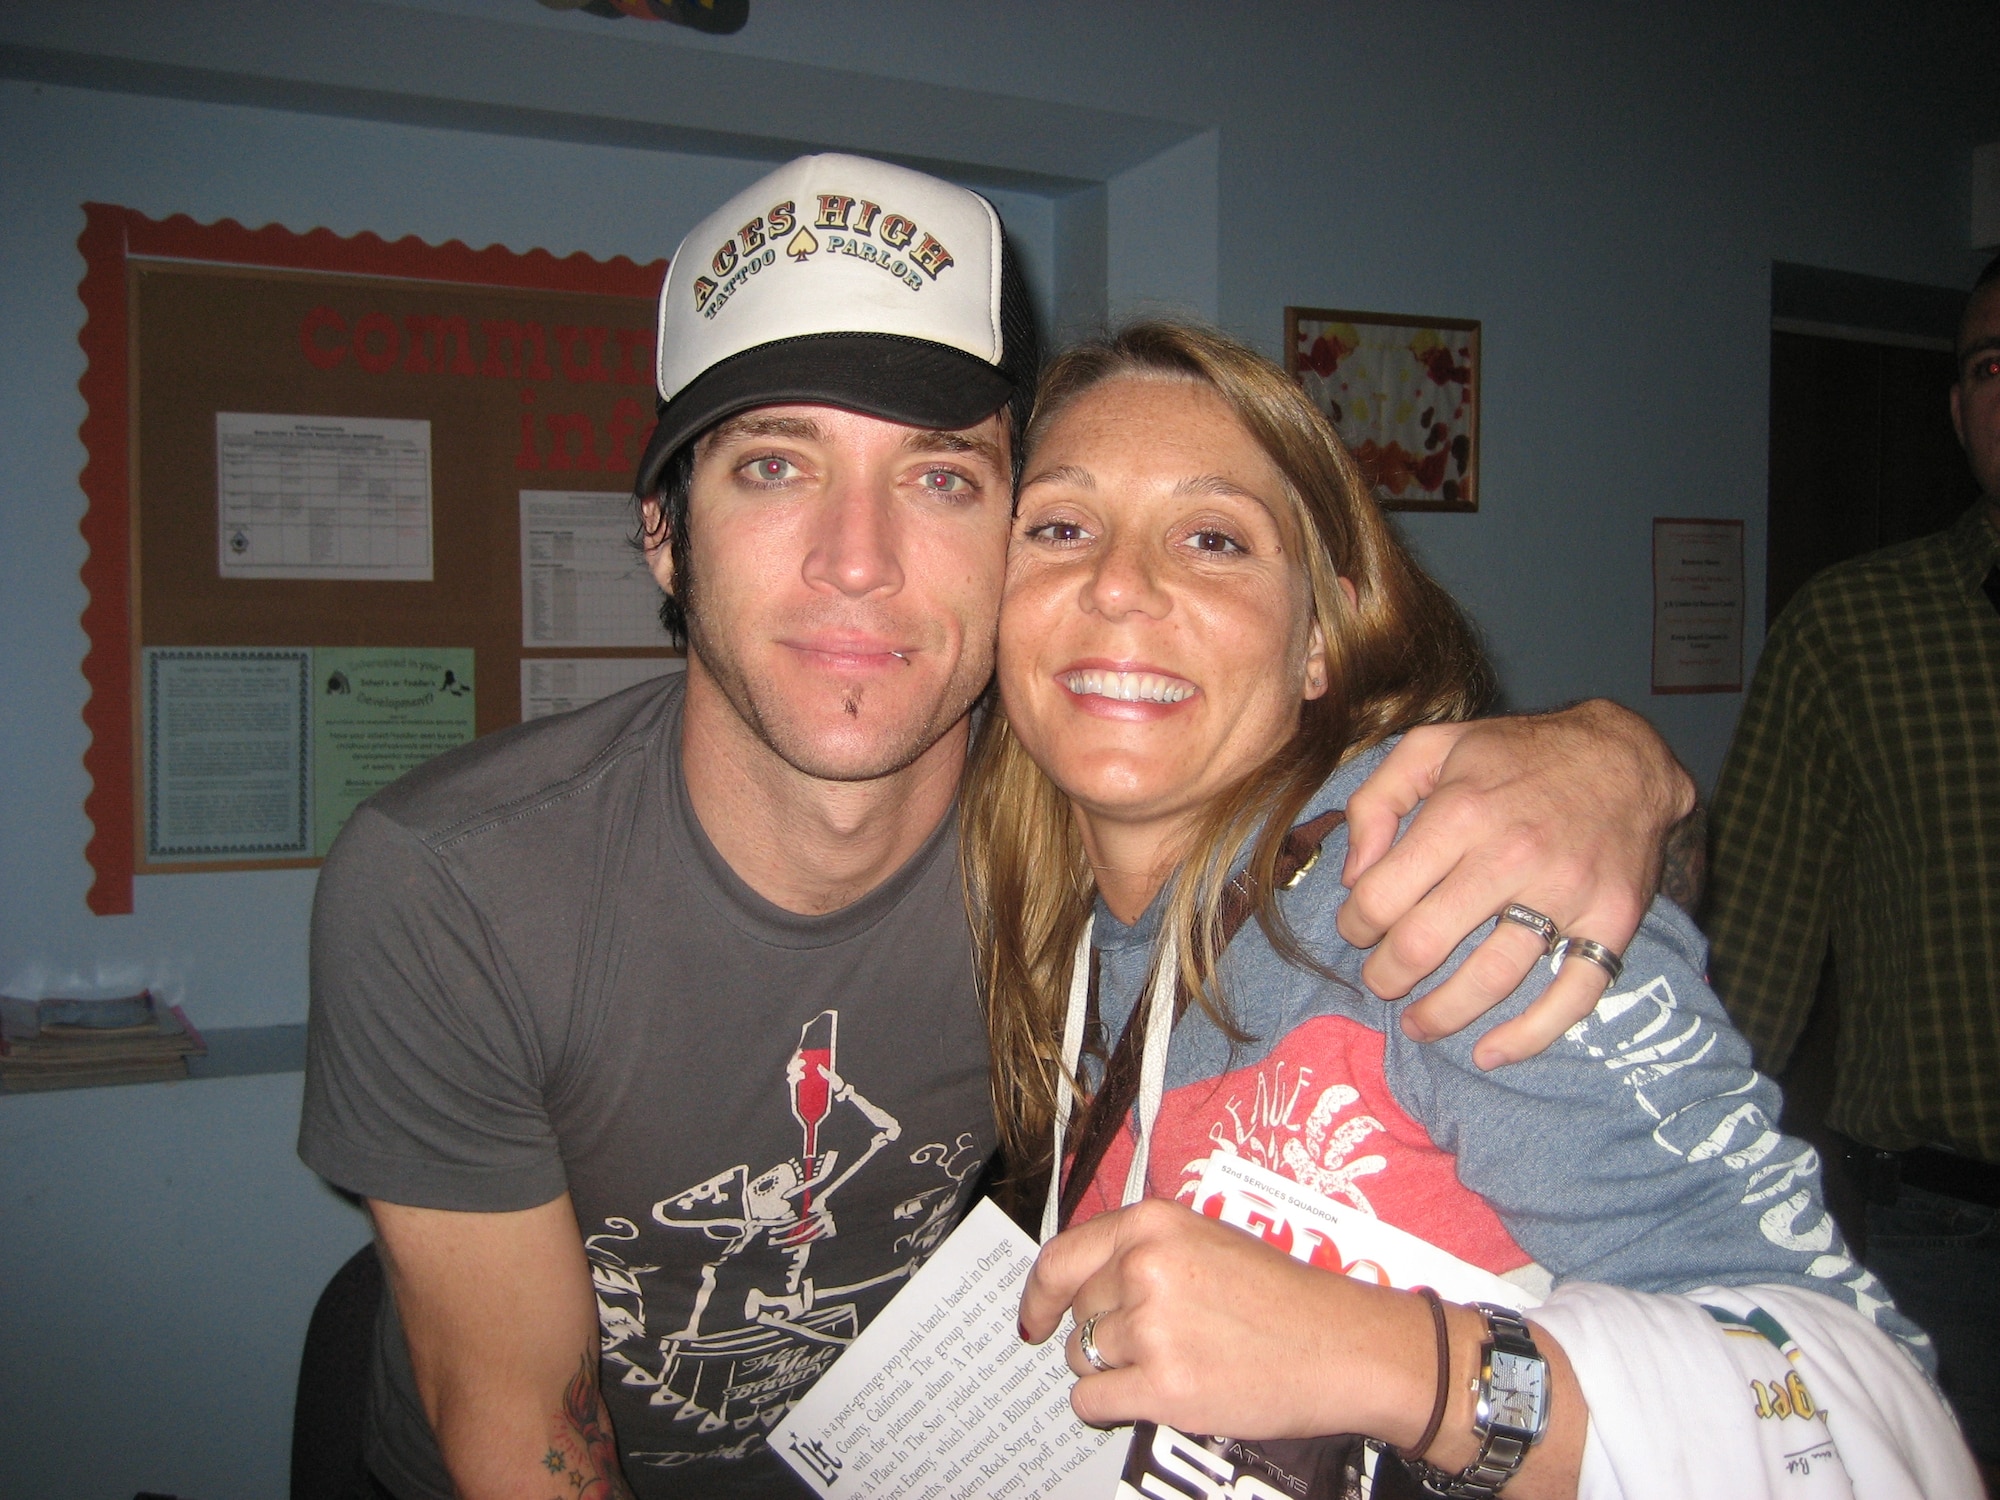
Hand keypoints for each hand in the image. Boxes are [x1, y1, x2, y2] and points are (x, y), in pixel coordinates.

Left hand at [1016, 1197, 1441, 1444]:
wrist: (1344, 1345)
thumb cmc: (1282, 1296)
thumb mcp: (1206, 1241)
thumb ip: (1140, 1254)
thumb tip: (1075, 1290)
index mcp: (1152, 1224)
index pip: (1060, 1258)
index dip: (1040, 1294)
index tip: (1034, 1317)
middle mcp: (1144, 1268)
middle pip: (1077, 1315)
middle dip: (1101, 1337)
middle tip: (1154, 1346)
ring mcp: (1151, 1328)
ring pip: (1084, 1359)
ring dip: (1116, 1371)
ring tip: (1176, 1363)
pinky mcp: (1163, 1387)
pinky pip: (1093, 1401)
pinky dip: (1112, 1407)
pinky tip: (1158, 1396)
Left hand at [1338, 702, 1694, 1067]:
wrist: (1625, 757)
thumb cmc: (1516, 755)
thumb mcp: (1433, 747)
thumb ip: (1376, 800)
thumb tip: (1353, 873)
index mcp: (1461, 813)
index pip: (1383, 895)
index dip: (1355, 924)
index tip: (1356, 930)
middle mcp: (1512, 856)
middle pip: (1425, 943)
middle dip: (1387, 976)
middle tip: (1380, 983)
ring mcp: (1566, 893)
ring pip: (1491, 978)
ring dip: (1442, 1014)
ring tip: (1418, 1024)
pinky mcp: (1612, 922)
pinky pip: (1572, 995)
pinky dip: (1529, 1036)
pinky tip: (1490, 1052)